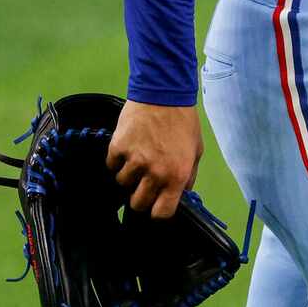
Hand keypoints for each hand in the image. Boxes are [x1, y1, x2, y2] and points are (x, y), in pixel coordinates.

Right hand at [109, 99, 203, 218]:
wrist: (163, 94)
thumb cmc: (183, 122)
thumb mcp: (196, 151)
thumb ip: (188, 176)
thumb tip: (182, 194)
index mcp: (176, 176)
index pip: (161, 212)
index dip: (158, 211)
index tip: (156, 204)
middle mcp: (155, 172)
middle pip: (138, 204)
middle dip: (140, 197)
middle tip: (143, 184)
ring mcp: (134, 160)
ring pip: (122, 184)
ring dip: (128, 175)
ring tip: (137, 159)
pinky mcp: (118, 146)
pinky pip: (111, 165)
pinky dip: (117, 160)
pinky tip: (127, 148)